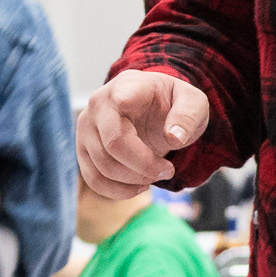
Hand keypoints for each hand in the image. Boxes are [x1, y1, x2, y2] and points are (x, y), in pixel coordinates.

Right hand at [81, 70, 210, 192]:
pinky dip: (118, 191)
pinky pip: (94, 179)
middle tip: (168, 170)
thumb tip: (174, 138)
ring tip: (155, 175)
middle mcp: (99, 104)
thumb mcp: (193, 102)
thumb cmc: (171, 103)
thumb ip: (187, 116)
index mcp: (127, 86)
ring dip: (134, 181)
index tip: (168, 141)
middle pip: (113, 145)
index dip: (133, 124)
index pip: (121, 102)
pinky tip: (139, 185)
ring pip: (103, 167)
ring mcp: (86, 127)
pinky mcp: (82, 149)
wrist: (152, 107)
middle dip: (145, 166)